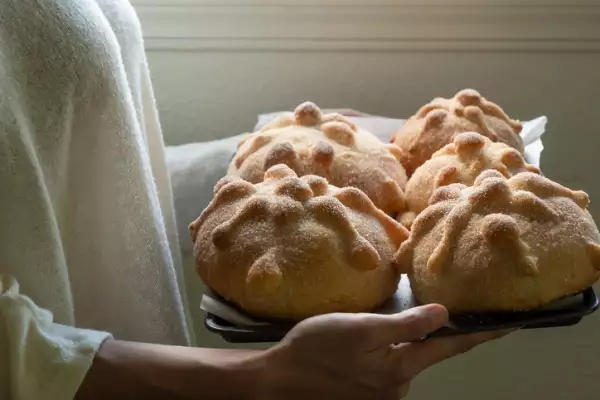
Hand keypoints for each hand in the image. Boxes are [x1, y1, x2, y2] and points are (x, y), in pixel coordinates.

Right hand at [260, 304, 506, 399]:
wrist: (280, 379)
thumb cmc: (318, 347)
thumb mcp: (361, 328)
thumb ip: (404, 324)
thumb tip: (444, 315)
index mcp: (400, 369)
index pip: (449, 348)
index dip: (478, 334)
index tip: (506, 325)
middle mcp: (397, 386)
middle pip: (426, 353)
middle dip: (428, 332)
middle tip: (418, 305)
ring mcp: (382, 392)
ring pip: (403, 357)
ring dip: (400, 339)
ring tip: (371, 322)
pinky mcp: (366, 391)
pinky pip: (387, 364)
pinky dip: (384, 349)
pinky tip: (358, 341)